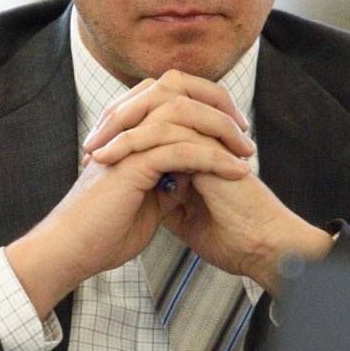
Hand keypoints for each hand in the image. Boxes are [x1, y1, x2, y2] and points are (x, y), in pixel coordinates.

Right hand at [6, 73, 254, 317]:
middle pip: (178, 91)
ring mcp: (127, 142)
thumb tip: (193, 173)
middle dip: (218, 106)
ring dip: (221, 131)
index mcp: (127, 133)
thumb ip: (168, 182)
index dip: (205, 105)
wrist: (71, 253)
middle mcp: (126, 129)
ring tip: (247, 152)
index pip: (171, 98)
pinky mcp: (131, 163)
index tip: (234, 131)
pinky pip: (181, 150)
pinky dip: (214, 159)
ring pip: (183, 116)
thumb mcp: (148, 202)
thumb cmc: (103, 233)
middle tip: (245, 133)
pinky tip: (237, 171)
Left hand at [84, 72, 329, 290]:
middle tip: (91, 143)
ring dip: (120, 126)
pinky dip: (133, 141)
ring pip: (160, 107)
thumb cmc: (229, 238)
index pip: (156, 117)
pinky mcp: (211, 148)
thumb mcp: (182, 215)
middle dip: (118, 117)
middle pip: (157, 99)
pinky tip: (110, 156)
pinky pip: (167, 130)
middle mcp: (205, 134)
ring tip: (94, 150)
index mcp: (200, 145)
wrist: (258, 250)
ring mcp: (209, 137)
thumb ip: (164, 195)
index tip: (95, 153)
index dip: (124, 128)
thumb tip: (139, 190)